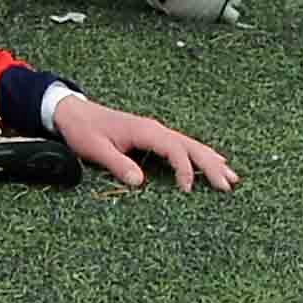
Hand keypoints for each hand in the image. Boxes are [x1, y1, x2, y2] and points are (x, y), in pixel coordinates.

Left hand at [48, 93, 237, 192]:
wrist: (71, 111)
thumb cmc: (82, 129)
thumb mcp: (95, 148)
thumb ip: (117, 163)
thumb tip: (139, 182)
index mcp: (144, 130)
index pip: (174, 149)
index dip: (185, 169)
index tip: (188, 190)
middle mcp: (154, 128)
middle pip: (190, 146)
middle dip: (210, 165)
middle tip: (228, 186)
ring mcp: (155, 131)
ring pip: (190, 144)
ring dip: (211, 160)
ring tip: (232, 177)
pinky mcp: (152, 136)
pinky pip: (182, 145)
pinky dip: (200, 154)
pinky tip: (214, 161)